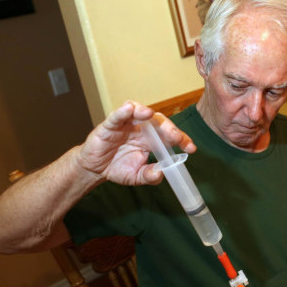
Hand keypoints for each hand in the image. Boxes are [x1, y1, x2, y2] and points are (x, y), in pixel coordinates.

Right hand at [77, 100, 195, 185]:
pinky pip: (117, 116)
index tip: (191, 148)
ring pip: (139, 112)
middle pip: (158, 122)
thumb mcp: (136, 176)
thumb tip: (160, 174)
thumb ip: (148, 176)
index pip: (170, 136)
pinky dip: (122, 111)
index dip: (182, 139)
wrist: (95, 168)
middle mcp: (142, 129)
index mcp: (152, 141)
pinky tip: (129, 109)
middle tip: (176, 137)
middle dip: (169, 128)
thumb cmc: (117, 167)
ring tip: (151, 114)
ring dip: (146, 112)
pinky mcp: (110, 125)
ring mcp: (126, 125)